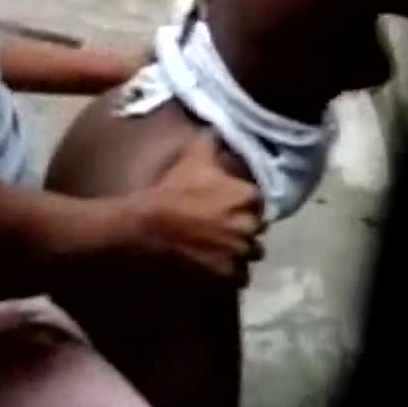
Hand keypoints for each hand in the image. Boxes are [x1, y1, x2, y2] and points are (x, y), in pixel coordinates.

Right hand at [136, 131, 263, 282]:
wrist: (149, 227)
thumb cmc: (174, 190)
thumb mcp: (193, 156)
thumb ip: (213, 141)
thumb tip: (221, 129)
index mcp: (248, 197)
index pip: (259, 201)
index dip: (244, 203)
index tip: (229, 204)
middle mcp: (251, 227)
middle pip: (256, 229)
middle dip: (244, 227)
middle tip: (223, 225)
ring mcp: (240, 254)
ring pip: (250, 254)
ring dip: (239, 251)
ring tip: (220, 247)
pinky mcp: (228, 276)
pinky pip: (240, 277)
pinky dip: (231, 272)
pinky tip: (215, 264)